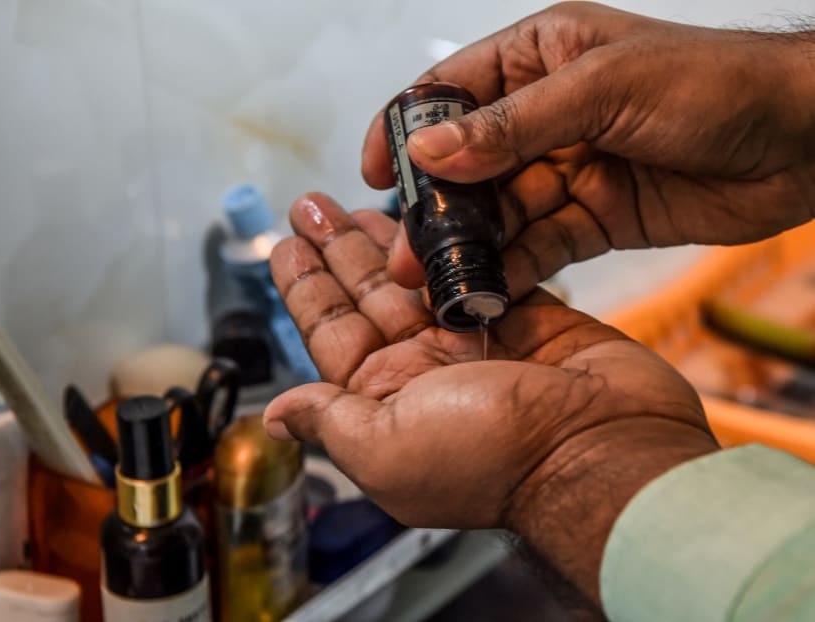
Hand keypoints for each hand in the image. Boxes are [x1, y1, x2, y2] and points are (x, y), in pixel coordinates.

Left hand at [264, 193, 717, 603]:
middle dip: (339, 249)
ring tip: (357, 200)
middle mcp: (427, 369)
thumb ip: (330, 423)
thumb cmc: (494, 458)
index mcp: (387, 400)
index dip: (306, 287)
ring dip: (388, 237)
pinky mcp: (523, 315)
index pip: (332, 333)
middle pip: (370, 295)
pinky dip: (454, 239)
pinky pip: (478, 267)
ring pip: (419, 275)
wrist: (603, 448)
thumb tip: (276, 418)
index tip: (287, 244)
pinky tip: (432, 211)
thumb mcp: (387, 448)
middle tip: (314, 205)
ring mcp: (476, 339)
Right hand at [362, 2, 814, 296]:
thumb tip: (431, 149)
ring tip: (438, 285)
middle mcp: (545, 115)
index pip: (451, 94)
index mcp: (539, 59)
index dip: (406, 132)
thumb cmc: (716, 85)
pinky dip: (515, 270)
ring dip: (470, 250)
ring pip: (500, 213)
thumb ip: (514, 125)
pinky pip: (540, 245)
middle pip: (468, 165)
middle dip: (435, 210)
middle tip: (404, 253)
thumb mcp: (605, 89)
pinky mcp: (592, 216)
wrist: (801, 142)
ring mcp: (567, 168)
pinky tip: (491, 292)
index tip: (372, 173)